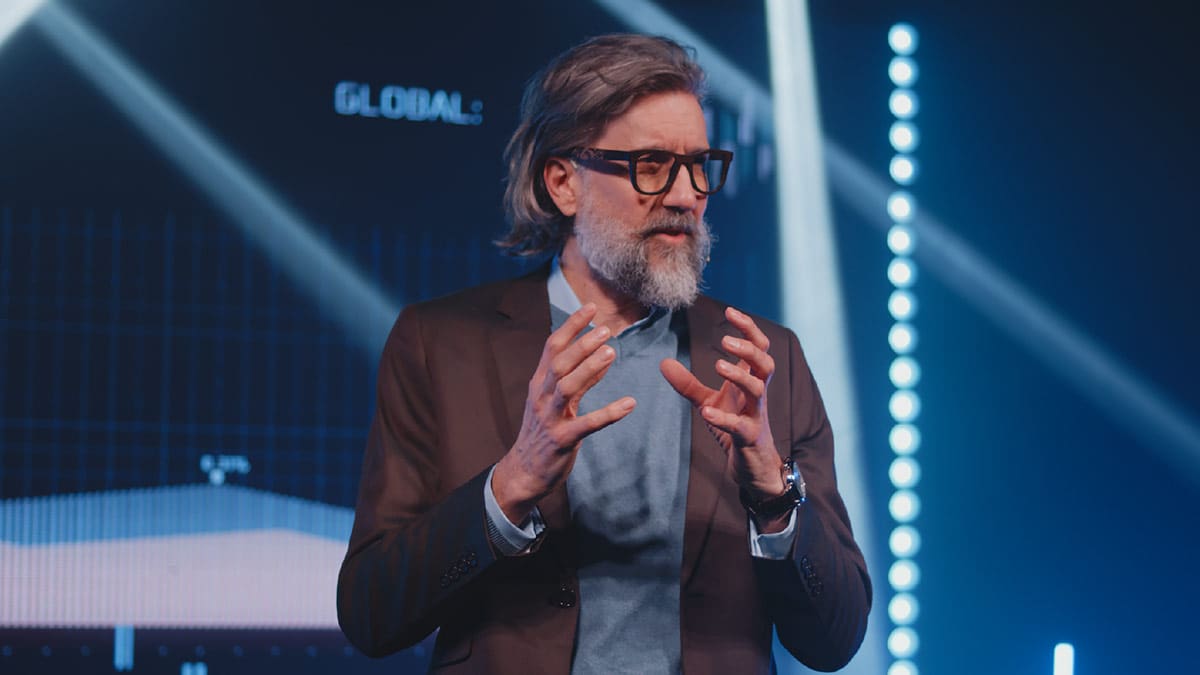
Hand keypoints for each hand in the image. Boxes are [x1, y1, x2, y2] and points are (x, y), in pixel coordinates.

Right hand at [492, 303, 635, 522]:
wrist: (525, 471)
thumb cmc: (543, 432)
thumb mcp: (555, 401)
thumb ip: (578, 378)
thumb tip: (602, 354)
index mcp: (539, 383)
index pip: (552, 347)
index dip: (571, 326)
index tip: (591, 308)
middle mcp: (541, 396)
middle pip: (559, 363)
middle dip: (581, 344)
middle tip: (606, 330)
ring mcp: (550, 418)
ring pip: (567, 387)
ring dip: (589, 369)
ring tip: (611, 353)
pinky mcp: (561, 440)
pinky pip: (587, 424)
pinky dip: (609, 413)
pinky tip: (629, 404)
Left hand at [661, 306, 783, 502]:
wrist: (752, 466)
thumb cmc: (735, 426)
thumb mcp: (708, 402)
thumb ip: (688, 383)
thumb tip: (663, 362)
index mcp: (750, 381)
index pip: (758, 347)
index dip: (748, 328)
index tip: (730, 311)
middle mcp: (756, 394)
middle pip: (765, 363)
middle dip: (749, 348)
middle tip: (725, 340)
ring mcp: (755, 416)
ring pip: (758, 389)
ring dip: (739, 375)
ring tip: (718, 365)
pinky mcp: (748, 438)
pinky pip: (740, 427)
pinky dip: (723, 419)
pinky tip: (705, 413)